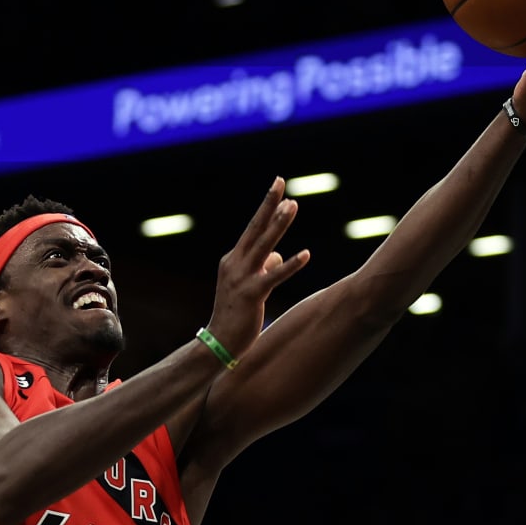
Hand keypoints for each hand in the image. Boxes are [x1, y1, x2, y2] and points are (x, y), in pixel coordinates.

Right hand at [204, 179, 311, 357]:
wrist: (218, 342)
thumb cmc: (236, 314)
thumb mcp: (250, 286)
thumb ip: (263, 267)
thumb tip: (279, 256)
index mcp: (232, 260)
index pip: (253, 230)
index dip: (266, 209)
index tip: (278, 188)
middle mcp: (234, 263)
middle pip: (255, 228)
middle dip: (269, 204)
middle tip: (280, 182)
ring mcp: (242, 278)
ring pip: (264, 245)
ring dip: (279, 224)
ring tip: (292, 206)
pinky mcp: (252, 294)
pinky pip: (275, 276)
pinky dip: (291, 264)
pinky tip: (306, 254)